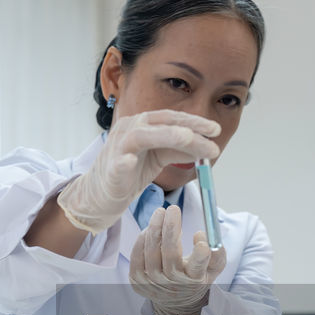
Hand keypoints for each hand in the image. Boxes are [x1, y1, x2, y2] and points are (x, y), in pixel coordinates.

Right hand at [57, 110, 220, 233]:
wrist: (100, 196)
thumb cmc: (129, 174)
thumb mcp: (157, 157)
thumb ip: (177, 149)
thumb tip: (207, 146)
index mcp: (141, 125)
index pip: (170, 118)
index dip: (193, 121)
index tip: (215, 129)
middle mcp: (129, 129)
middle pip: (160, 122)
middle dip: (188, 127)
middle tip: (213, 135)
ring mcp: (118, 147)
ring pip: (141, 136)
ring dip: (167, 136)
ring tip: (189, 139)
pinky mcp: (110, 169)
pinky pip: (118, 162)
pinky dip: (125, 160)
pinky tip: (132, 162)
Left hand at [129, 205, 226, 314]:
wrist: (175, 300)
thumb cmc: (196, 276)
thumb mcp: (213, 267)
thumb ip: (216, 251)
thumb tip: (203, 234)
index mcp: (195, 279)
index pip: (197, 266)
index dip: (199, 253)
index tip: (199, 234)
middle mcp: (174, 283)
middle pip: (170, 255)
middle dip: (170, 229)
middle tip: (173, 208)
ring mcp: (154, 284)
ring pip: (151, 253)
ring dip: (155, 230)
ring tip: (160, 213)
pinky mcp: (138, 282)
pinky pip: (137, 258)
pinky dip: (141, 241)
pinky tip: (149, 229)